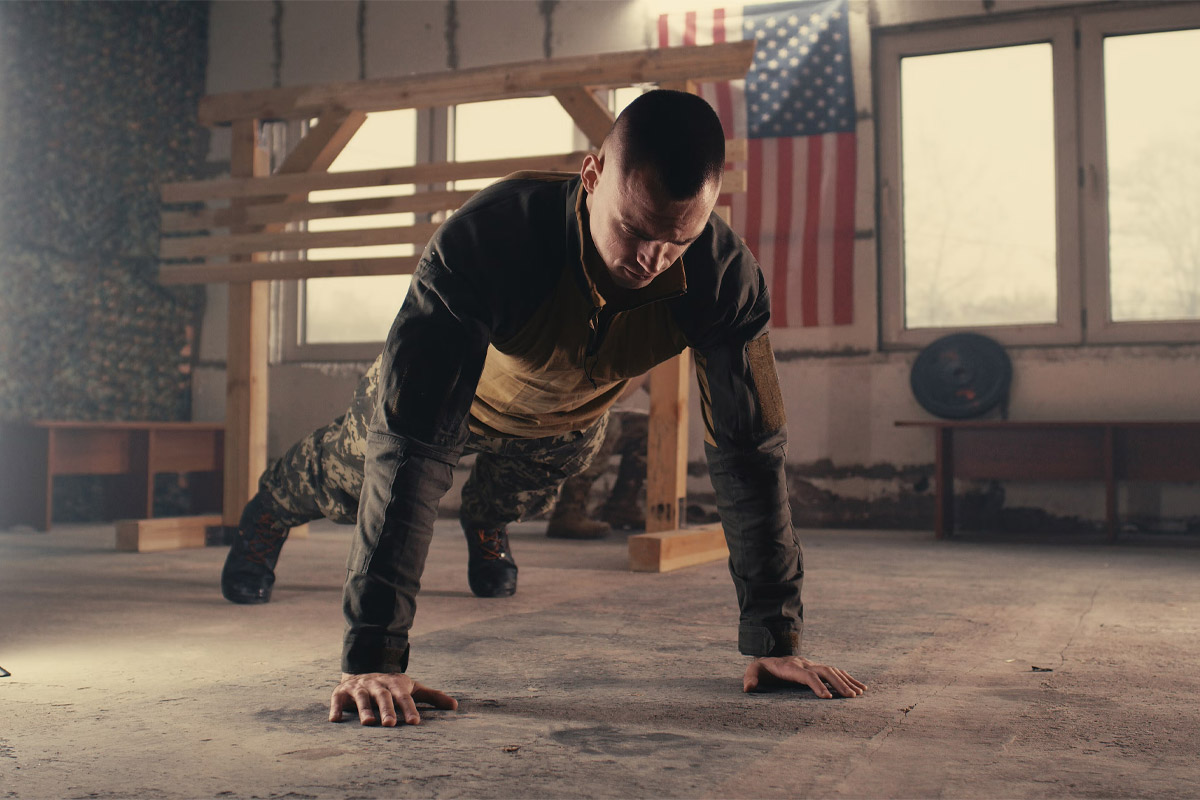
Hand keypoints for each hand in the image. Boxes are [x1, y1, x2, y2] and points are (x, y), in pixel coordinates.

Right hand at [329, 672, 457, 725]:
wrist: (363, 670)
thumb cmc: (392, 686)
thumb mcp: (412, 688)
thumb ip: (432, 697)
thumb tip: (456, 706)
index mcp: (394, 684)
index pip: (403, 697)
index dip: (409, 709)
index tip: (415, 723)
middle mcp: (377, 685)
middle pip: (383, 697)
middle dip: (387, 710)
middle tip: (391, 724)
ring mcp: (359, 687)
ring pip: (362, 698)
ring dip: (364, 709)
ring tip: (368, 723)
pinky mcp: (341, 692)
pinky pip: (337, 700)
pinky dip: (336, 708)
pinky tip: (335, 720)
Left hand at [743, 656, 866, 697]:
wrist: (770, 655)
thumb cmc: (762, 668)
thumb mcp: (753, 670)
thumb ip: (751, 677)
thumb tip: (748, 688)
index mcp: (791, 667)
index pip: (807, 675)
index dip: (817, 685)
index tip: (827, 697)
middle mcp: (805, 664)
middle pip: (825, 671)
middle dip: (838, 684)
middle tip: (851, 697)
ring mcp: (813, 665)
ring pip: (833, 670)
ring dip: (847, 681)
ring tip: (859, 693)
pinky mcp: (818, 668)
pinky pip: (836, 672)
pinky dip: (848, 678)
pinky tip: (860, 687)